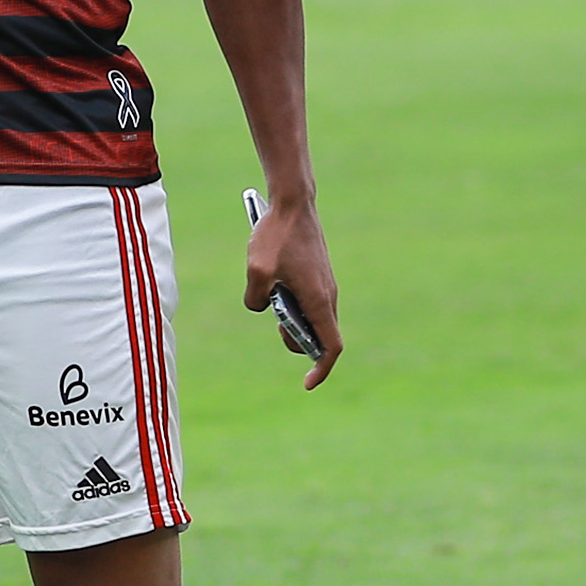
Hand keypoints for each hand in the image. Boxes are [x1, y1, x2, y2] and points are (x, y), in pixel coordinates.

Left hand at [245, 197, 342, 391]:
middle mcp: (328, 295)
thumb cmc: (276, 236)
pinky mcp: (319, 274)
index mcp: (318, 300)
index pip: (330, 347)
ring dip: (295, 321)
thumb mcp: (256, 271)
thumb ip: (255, 299)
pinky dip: (296, 306)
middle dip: (297, 340)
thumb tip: (260, 307)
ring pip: (315, 318)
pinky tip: (276, 289)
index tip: (307, 383)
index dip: (321, 369)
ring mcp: (326, 284)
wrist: (294, 202)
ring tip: (273, 301)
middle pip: (320, 336)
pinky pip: (311, 302)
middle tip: (276, 322)